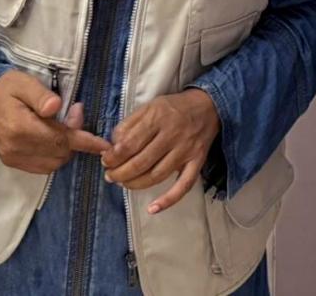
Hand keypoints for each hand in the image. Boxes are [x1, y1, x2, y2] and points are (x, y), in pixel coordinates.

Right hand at [0, 69, 109, 173]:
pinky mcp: (12, 162)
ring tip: (64, 124)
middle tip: (75, 112)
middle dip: (75, 137)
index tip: (104, 145)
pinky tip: (55, 137)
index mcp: (20, 129)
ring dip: (66, 148)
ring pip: (54, 163)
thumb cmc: (7, 87)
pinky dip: (55, 155)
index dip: (85, 142)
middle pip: (60, 153)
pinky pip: (42, 166)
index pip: (60, 140)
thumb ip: (41, 95)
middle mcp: (15, 149)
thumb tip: (56, 107)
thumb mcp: (24, 83)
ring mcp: (13, 158)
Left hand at [102, 89, 220, 214]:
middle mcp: (172, 134)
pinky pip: (184, 185)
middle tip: (110, 176)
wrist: (208, 106)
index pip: (129, 144)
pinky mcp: (197, 162)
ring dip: (135, 184)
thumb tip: (112, 147)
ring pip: (157, 176)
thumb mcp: (149, 107)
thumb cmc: (174, 107)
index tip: (106, 161)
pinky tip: (153, 209)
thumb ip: (129, 124)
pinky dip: (168, 199)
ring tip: (123, 184)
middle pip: (141, 162)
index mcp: (158, 117)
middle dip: (120, 173)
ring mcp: (186, 150)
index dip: (113, 157)